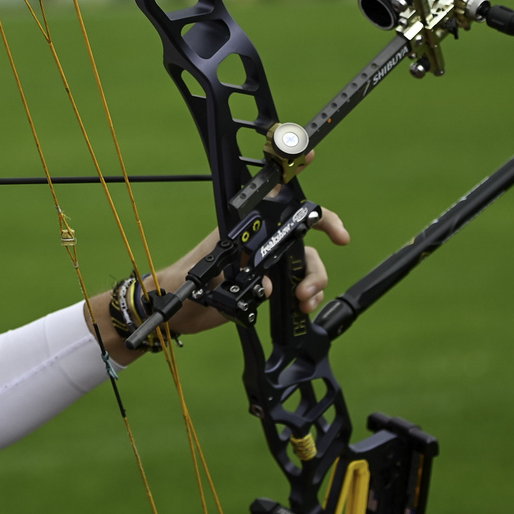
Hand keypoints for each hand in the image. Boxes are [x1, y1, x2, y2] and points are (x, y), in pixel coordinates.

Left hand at [84, 206, 350, 367]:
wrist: (177, 308)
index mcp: (250, 228)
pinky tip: (301, 308)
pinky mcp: (269, 288)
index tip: (336, 227)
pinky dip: (306, 298)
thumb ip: (240, 271)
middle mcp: (263, 244)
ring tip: (304, 302)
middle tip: (308, 288)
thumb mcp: (212, 265)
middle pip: (305, 245)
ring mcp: (267, 266)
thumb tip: (268, 286)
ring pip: (305, 269)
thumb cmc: (187, 277)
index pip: (285, 206)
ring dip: (312, 285)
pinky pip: (298, 290)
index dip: (313, 205)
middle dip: (315, 266)